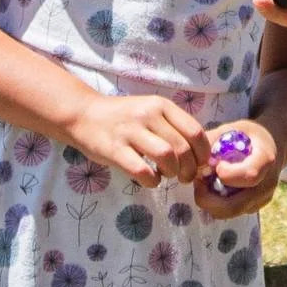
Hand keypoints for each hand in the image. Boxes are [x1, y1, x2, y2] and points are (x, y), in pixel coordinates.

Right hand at [70, 94, 211, 190]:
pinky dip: (151, 181)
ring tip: (166, 176)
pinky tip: (149, 180)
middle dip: (189, 169)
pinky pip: (142, 170)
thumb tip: (200, 155)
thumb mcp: (151, 111)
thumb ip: (173, 127)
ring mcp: (130, 131)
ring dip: (172, 173)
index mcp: (161, 105)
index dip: (203, 153)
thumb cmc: (124, 117)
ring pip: (166, 156)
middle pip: (183, 148)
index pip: (195, 131)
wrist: (84, 114)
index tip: (200, 164)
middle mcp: (148, 115)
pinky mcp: (114, 149)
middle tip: (184, 177)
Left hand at [194, 118, 281, 216]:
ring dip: (211, 202)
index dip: (227, 175)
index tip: (216, 166)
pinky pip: (233, 212)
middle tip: (198, 183)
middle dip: (209, 199)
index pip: (249, 176)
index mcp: (265, 159)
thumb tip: (191, 156)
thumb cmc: (248, 135)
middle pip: (235, 205)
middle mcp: (267, 183)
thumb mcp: (232, 129)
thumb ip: (212, 141)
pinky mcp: (255, 207)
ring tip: (204, 184)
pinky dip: (219, 204)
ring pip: (231, 212)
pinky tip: (215, 187)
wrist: (272, 146)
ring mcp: (262, 199)